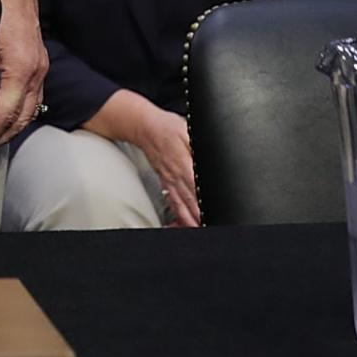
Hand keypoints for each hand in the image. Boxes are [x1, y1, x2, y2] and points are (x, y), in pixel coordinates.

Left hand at [0, 0, 45, 157]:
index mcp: (21, 70)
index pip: (4, 115)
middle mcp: (37, 73)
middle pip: (21, 120)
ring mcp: (41, 69)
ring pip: (30, 112)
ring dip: (10, 129)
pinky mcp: (40, 65)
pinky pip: (33, 99)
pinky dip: (19, 114)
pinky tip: (4, 117)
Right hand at [106, 93, 198, 227]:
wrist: (144, 127)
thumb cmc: (166, 127)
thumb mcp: (187, 130)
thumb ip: (198, 146)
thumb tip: (211, 157)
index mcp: (183, 163)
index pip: (196, 188)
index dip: (204, 202)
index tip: (211, 212)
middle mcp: (175, 176)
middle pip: (189, 202)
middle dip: (198, 217)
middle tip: (208, 227)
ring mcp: (169, 180)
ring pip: (180, 205)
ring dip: (189, 220)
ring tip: (197, 229)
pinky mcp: (165, 181)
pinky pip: (173, 202)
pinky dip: (179, 215)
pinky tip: (183, 222)